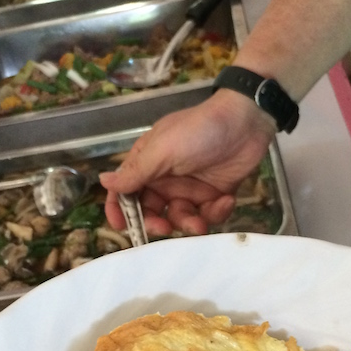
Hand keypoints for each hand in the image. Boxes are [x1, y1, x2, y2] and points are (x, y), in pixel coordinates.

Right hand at [99, 90, 275, 235]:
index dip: (119, 209)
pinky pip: (208, 215)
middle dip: (157, 224)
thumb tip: (104, 182)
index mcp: (148, 164)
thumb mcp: (163, 149)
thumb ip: (136, 171)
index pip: (125, 190)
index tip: (121, 227)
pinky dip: (216, 213)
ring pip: (181, 218)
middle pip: (151, 212)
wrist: (247, 121)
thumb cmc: (199, 130)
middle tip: (166, 229)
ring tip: (201, 223)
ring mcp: (191, 188)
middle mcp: (166, 179)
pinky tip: (226, 200)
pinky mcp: (215, 194)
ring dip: (190, 224)